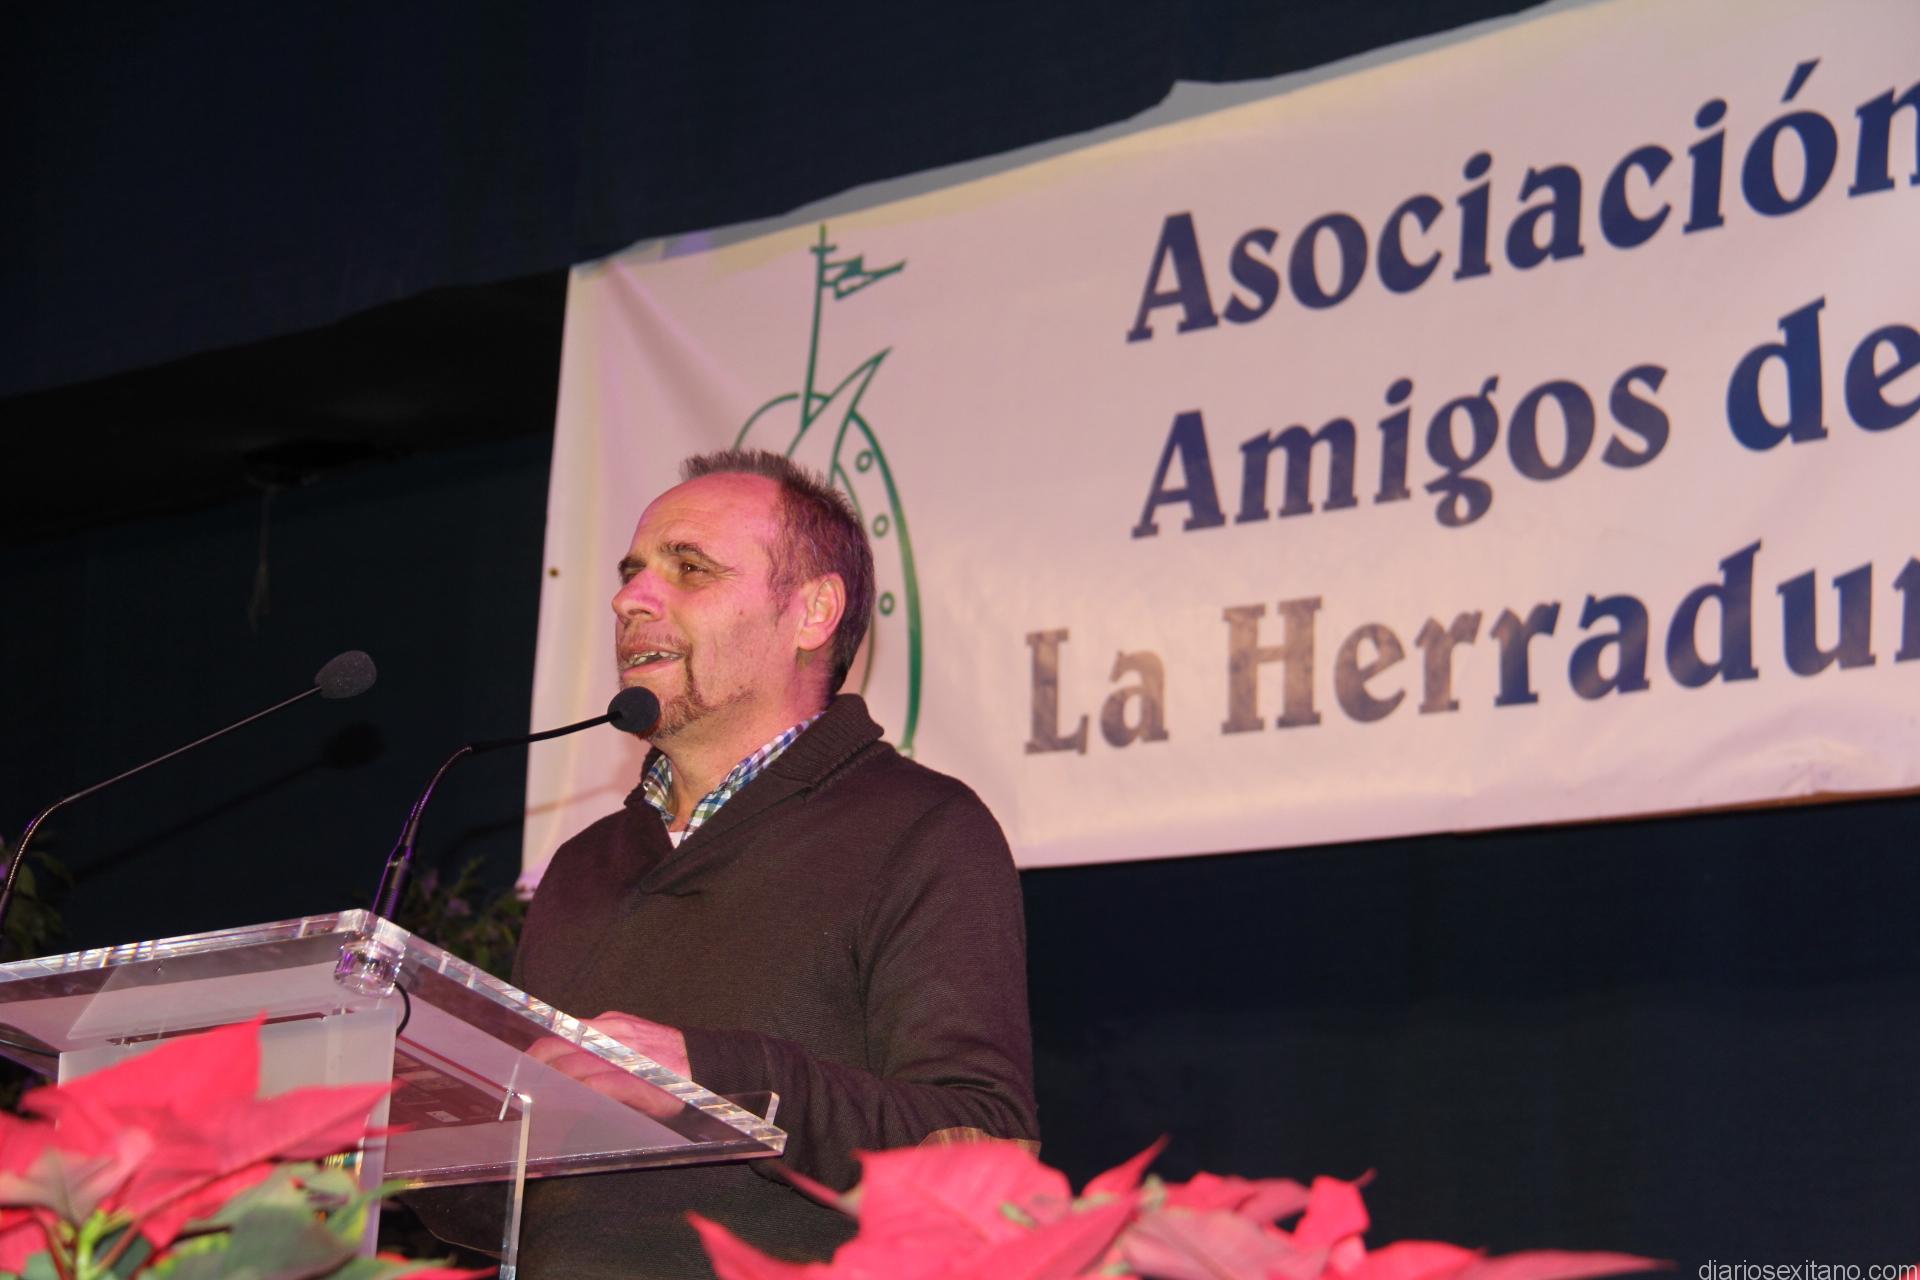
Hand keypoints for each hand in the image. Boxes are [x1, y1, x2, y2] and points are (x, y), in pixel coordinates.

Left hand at [523, 1010, 690, 1119]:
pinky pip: (603, 1083)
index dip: (539, 1050)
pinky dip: (583, 1092)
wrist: (710, 1064)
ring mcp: (627, 1056)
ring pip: (577, 1064)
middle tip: (523, 1088)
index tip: (524, 1065)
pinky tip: (570, 1102)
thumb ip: (604, 1047)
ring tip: (538, 1098)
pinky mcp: (640, 1079)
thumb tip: (573, 1065)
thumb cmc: (668, 1059)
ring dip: (554, 1083)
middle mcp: (614, 1035)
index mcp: (610, 1026)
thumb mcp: (633, 1042)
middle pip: (562, 1047)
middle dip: (538, 1068)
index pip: (563, 1033)